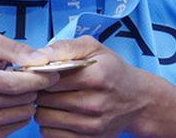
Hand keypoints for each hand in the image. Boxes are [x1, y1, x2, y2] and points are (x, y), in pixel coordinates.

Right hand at [0, 34, 57, 136]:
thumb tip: (41, 59)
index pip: (16, 84)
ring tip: (18, 89)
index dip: (39, 79)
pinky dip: (20, 113)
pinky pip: (17, 126)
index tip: (53, 72)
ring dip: (28, 100)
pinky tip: (11, 101)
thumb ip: (16, 49)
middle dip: (34, 87)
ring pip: (23, 114)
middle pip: (22, 100)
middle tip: (31, 77)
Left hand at [34, 36, 152, 136]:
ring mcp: (92, 126)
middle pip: (44, 100)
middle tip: (49, 86)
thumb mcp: (94, 48)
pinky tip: (60, 114)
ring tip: (55, 100)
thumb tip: (37, 56)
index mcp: (96, 76)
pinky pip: (50, 135)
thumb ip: (64, 47)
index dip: (41, 75)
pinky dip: (50, 125)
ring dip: (44, 109)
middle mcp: (95, 104)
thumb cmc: (112, 71)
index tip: (43, 73)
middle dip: (41, 91)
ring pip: (44, 119)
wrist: (138, 101)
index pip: (49, 79)